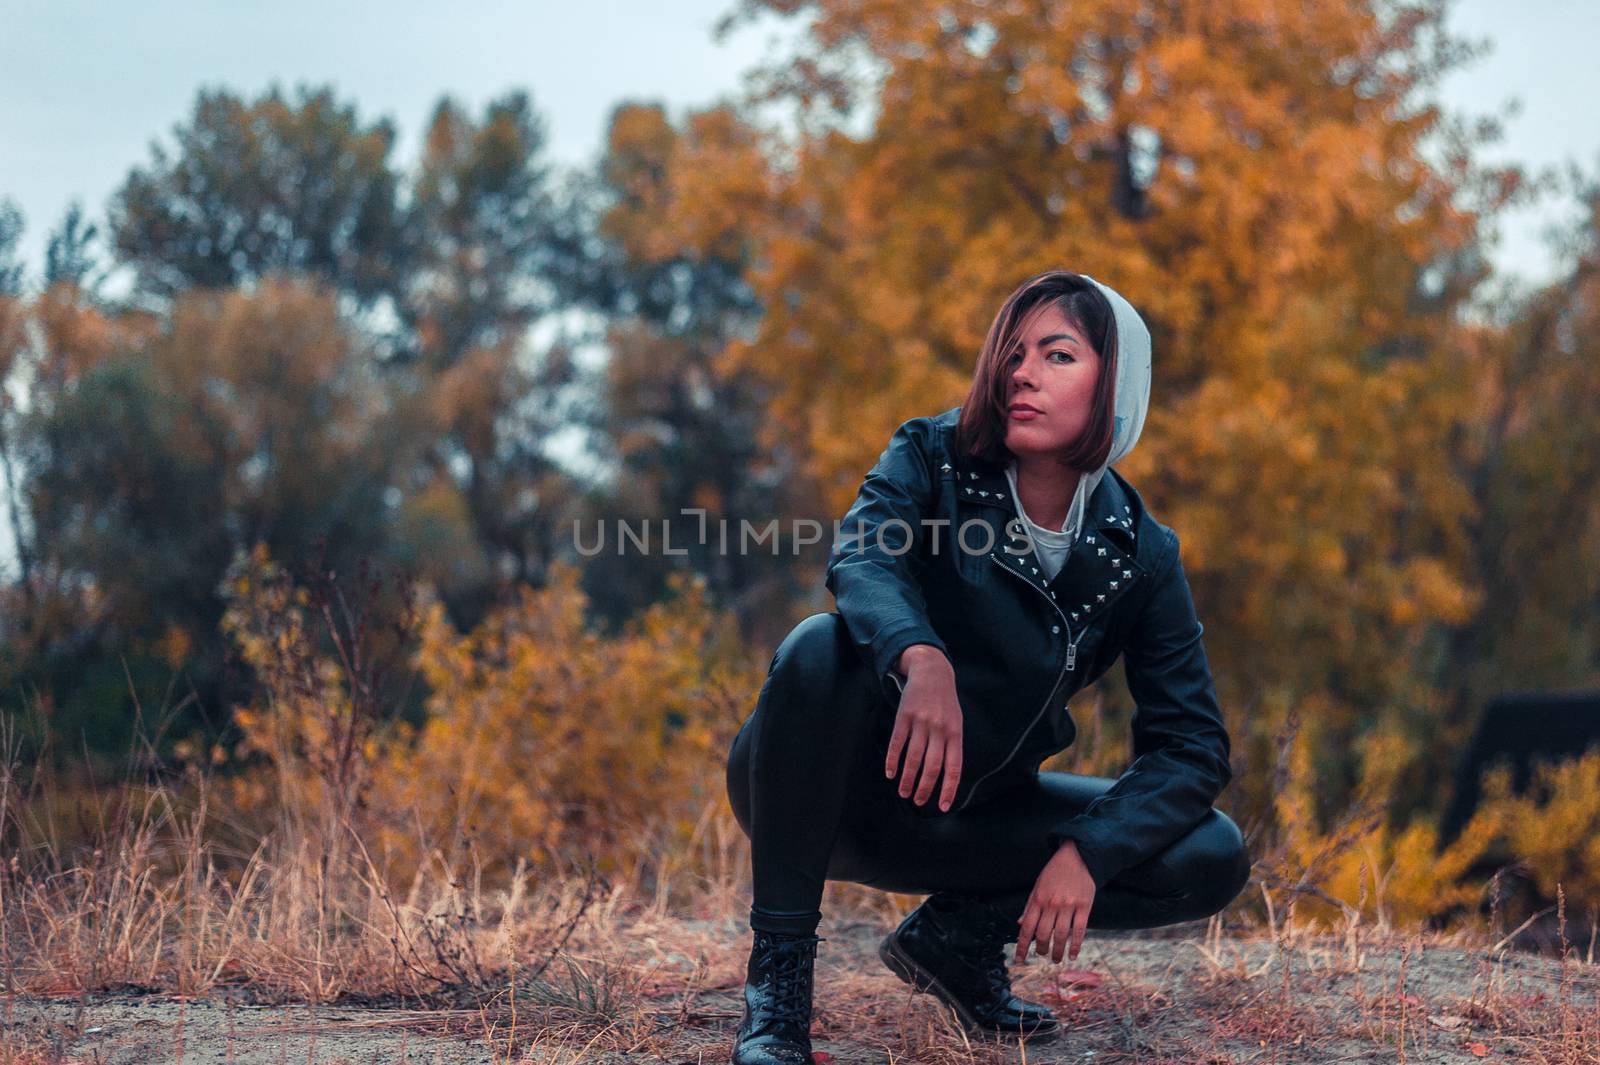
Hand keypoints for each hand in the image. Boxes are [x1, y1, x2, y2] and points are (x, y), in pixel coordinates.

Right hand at [885, 645, 962, 811]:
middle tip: (917, 801)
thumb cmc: (945, 701)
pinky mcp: (905, 715)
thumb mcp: (956, 721)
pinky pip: (898, 742)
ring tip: (903, 792)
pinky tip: (890, 772)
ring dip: (907, 778)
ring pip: (914, 757)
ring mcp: (922, 722)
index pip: (954, 767)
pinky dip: (893, 760)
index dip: (948, 789)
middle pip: (932, 766)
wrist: (932, 670)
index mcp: (956, 733)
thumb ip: (952, 745)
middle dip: (924, 788)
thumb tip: (947, 775)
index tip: (941, 806)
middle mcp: (940, 729)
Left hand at [1015, 841, 1095, 964]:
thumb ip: (1029, 906)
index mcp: (1038, 899)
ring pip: (1061, 935)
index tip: (1018, 959)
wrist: (1077, 857)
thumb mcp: (1037, 885)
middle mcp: (1052, 904)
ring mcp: (1069, 905)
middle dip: (1041, 950)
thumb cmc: (1054, 872)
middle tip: (1042, 956)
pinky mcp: (1085, 906)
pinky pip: (1080, 930)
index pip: (1026, 927)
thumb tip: (1019, 924)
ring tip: (1055, 960)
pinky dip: (1076, 945)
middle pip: (1044, 934)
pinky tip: (1073, 955)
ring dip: (1057, 951)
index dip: (1022, 946)